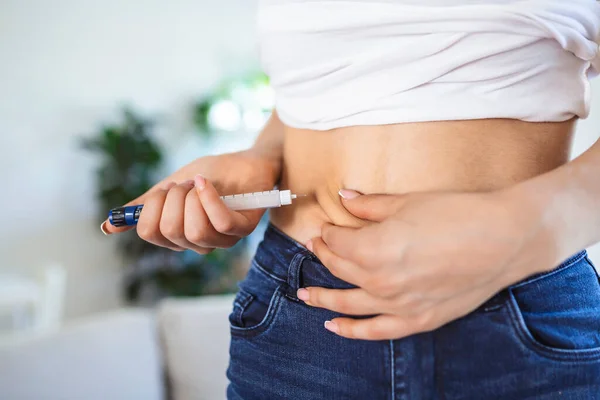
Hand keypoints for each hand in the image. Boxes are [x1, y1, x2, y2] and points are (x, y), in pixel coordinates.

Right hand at [101, 150, 279, 253]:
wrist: (247, 159)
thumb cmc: (212, 174)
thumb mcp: (170, 187)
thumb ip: (144, 207)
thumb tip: (107, 227)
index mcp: (178, 236)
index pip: (150, 233)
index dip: (152, 206)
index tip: (165, 189)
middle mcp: (199, 243)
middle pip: (169, 230)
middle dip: (173, 197)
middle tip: (186, 184)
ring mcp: (222, 239)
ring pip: (194, 230)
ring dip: (193, 196)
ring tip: (202, 183)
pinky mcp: (242, 229)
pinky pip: (219, 223)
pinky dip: (209, 198)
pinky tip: (207, 183)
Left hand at [299, 188, 553, 339]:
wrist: (504, 239)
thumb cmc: (457, 214)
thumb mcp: (407, 202)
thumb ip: (370, 206)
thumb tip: (345, 198)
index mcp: (373, 248)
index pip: (337, 241)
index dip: (327, 231)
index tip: (325, 226)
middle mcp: (380, 280)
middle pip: (339, 268)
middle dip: (323, 254)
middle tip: (316, 246)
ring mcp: (398, 304)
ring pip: (347, 302)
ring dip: (322, 296)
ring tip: (304, 293)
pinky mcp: (418, 320)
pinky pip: (375, 330)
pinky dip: (351, 330)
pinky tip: (333, 326)